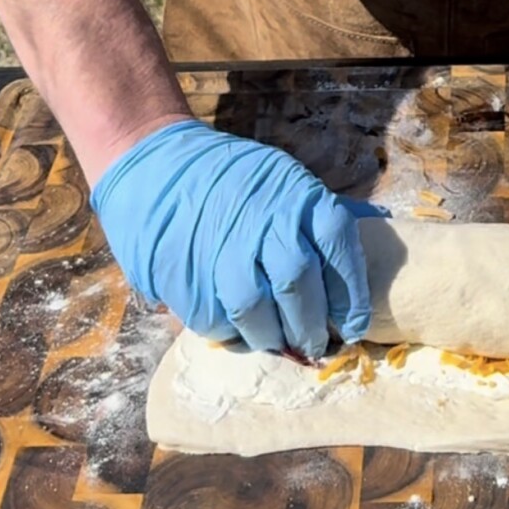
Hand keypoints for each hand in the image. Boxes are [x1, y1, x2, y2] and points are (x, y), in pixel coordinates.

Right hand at [91, 118, 379, 353]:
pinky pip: (217, 321)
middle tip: (316, 344)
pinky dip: (232, 335)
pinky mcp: (186, 276)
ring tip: (276, 341)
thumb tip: (353, 264)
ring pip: (258, 311)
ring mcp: (221, 249)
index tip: (354, 325)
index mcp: (295, 193)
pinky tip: (238, 329)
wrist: (155, 164)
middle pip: (299, 284)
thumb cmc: (228, 178)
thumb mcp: (280, 179)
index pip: (337, 246)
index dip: (351, 293)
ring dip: (272, 337)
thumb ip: (312, 219)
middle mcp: (263, 220)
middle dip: (311, 325)